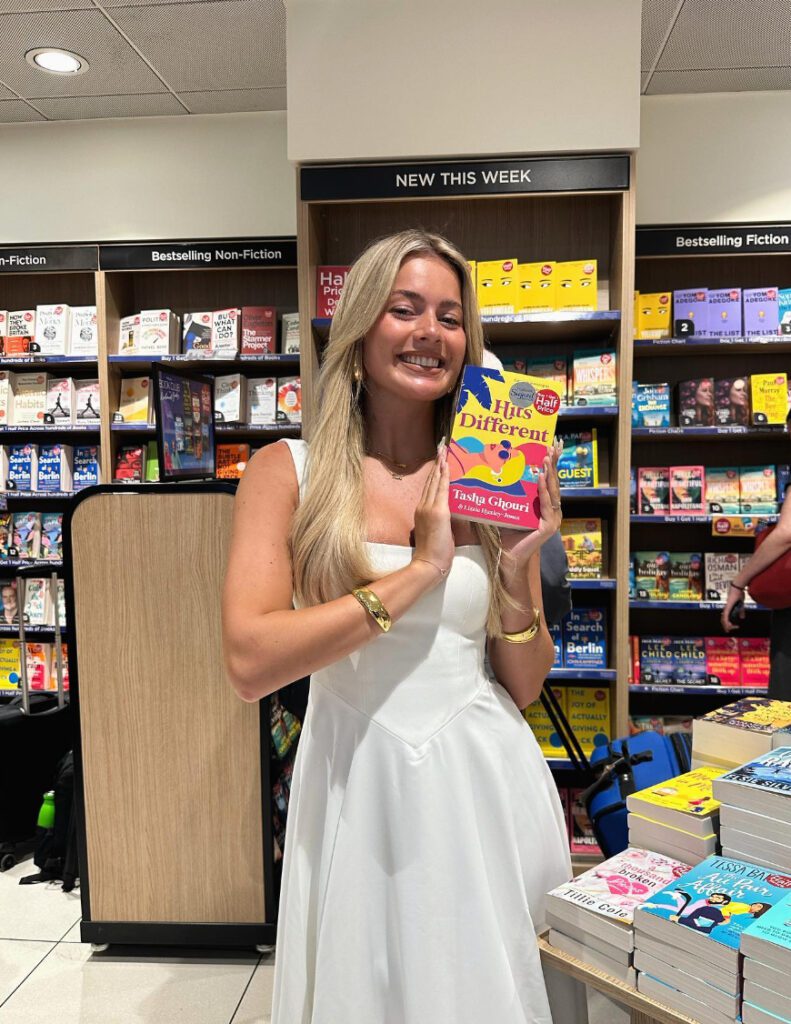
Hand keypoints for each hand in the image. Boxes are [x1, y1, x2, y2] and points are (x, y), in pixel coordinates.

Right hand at [412, 443, 453, 576]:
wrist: (428, 564)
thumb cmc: (434, 554)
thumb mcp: (436, 534)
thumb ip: (440, 522)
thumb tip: (448, 517)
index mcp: (421, 512)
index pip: (429, 489)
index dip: (434, 474)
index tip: (438, 462)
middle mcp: (422, 507)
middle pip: (430, 481)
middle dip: (437, 464)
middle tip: (441, 449)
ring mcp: (429, 508)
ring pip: (435, 482)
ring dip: (440, 466)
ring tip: (444, 452)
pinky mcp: (438, 512)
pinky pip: (442, 489)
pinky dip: (444, 476)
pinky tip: (447, 465)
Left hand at [499, 444, 562, 572]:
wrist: (505, 556)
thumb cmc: (505, 533)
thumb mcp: (509, 507)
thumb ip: (510, 492)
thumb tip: (496, 470)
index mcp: (544, 506)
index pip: (549, 481)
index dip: (550, 464)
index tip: (551, 447)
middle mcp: (552, 511)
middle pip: (554, 483)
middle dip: (553, 464)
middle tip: (553, 446)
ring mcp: (553, 519)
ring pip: (552, 491)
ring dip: (550, 473)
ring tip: (547, 458)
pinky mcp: (549, 526)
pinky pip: (547, 504)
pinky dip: (544, 490)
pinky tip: (541, 477)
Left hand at [721, 583, 745, 632]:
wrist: (737, 589)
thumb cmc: (738, 595)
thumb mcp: (741, 605)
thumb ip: (741, 611)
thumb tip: (742, 618)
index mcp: (729, 609)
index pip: (726, 619)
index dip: (728, 624)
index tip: (734, 627)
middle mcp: (726, 609)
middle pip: (723, 620)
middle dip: (726, 627)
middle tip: (729, 631)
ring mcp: (726, 608)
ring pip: (723, 620)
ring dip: (726, 625)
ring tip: (729, 629)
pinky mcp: (727, 607)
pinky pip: (725, 616)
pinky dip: (726, 621)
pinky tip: (728, 625)